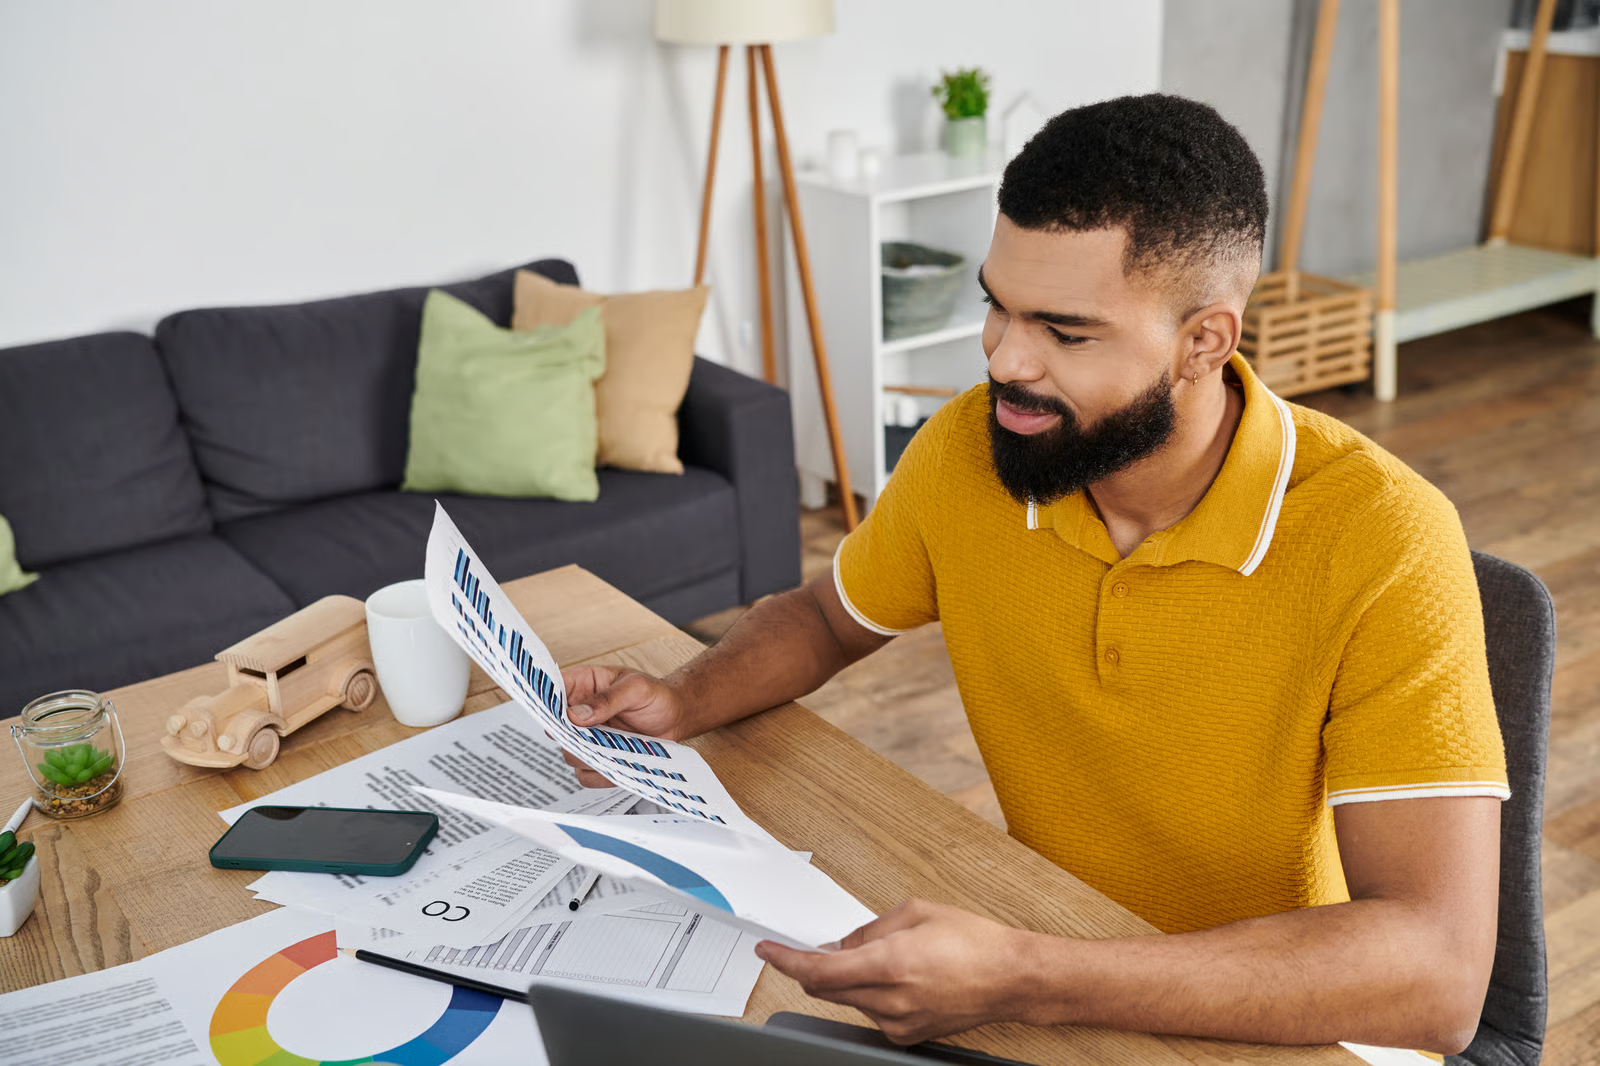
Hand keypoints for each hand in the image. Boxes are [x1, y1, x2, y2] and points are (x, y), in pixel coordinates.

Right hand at [559, 665, 687, 787]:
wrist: (675, 717)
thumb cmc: (655, 695)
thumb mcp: (636, 688)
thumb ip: (608, 699)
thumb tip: (575, 715)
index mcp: (583, 685)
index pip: (552, 691)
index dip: (548, 704)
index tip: (560, 716)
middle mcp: (579, 713)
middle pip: (556, 730)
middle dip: (574, 737)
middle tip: (596, 736)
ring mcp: (587, 738)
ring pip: (570, 756)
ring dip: (591, 757)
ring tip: (617, 748)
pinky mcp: (598, 760)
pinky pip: (587, 776)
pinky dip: (601, 775)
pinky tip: (620, 763)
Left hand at [755, 900, 1032, 1043]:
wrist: (1010, 978)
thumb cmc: (973, 941)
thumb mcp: (914, 913)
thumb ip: (868, 930)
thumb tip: (839, 944)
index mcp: (889, 964)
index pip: (819, 968)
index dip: (786, 960)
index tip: (768, 950)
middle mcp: (889, 999)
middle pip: (826, 988)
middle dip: (813, 966)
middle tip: (814, 945)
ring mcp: (897, 1022)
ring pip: (848, 999)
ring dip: (846, 978)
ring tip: (882, 956)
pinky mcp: (906, 1034)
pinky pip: (870, 1012)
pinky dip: (868, 993)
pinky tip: (897, 976)